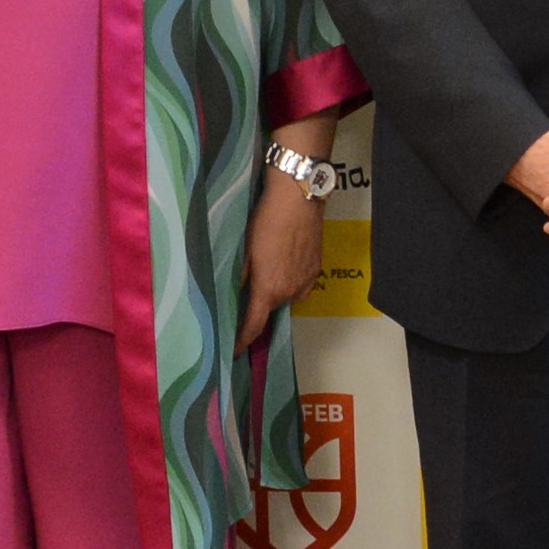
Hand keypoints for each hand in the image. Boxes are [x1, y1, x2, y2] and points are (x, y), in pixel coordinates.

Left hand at [242, 169, 324, 346]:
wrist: (298, 197)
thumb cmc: (266, 220)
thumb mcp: (244, 249)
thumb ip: (239, 278)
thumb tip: (232, 298)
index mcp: (268, 290)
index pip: (253, 326)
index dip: (242, 342)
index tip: (233, 352)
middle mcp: (290, 292)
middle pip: (270, 309)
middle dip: (258, 305)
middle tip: (246, 290)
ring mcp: (307, 281)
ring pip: (286, 296)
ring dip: (275, 291)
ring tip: (266, 269)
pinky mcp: (316, 269)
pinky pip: (300, 285)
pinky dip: (289, 281)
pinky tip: (283, 263)